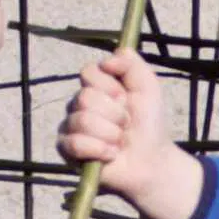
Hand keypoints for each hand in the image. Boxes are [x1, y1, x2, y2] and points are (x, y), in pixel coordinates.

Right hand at [58, 49, 205, 218]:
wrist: (152, 160)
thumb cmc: (149, 123)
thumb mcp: (148, 86)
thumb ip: (131, 64)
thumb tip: (106, 59)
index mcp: (95, 86)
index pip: (88, 72)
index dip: (110, 86)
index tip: (126, 98)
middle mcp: (79, 104)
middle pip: (85, 97)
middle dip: (114, 114)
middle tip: (126, 124)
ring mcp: (70, 126)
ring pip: (82, 120)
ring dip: (110, 133)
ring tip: (120, 141)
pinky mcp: (67, 150)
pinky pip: (75, 143)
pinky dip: (100, 149)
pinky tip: (110, 154)